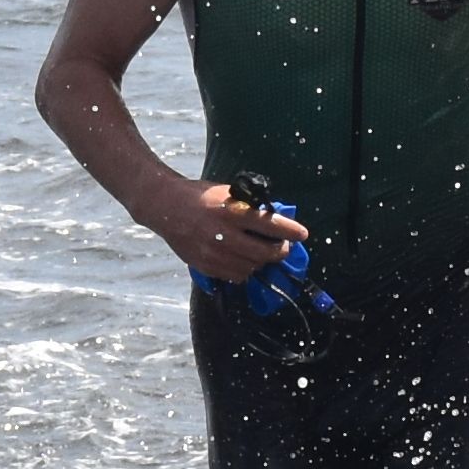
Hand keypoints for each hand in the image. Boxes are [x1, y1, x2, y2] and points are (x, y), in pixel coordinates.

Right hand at [154, 184, 300, 286]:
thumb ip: (248, 208)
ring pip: (251, 267)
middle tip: (284, 247)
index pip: (269, 225)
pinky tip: (244, 260)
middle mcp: (223, 234)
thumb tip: (275, 221)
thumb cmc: (199, 196)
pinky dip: (244, 270)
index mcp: (231, 211)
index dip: (290, 231)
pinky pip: (235, 275)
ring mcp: (213, 253)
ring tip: (261, 253)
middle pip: (264, 253)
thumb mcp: (226, 193)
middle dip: (280, 251)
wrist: (165, 206)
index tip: (302, 234)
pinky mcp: (205, 265)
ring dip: (261, 262)